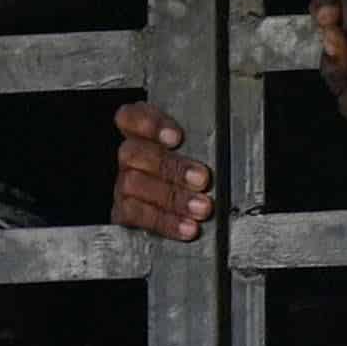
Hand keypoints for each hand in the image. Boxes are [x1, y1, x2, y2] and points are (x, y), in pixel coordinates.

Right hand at [111, 98, 215, 243]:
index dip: (150, 124)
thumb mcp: (194, 150)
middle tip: (202, 179)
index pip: (130, 118)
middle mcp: (128, 156)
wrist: (173, 213)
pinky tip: (187, 227)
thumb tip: (224, 146)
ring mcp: (122, 184)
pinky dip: (165, 222)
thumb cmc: (192, 171)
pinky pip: (137, 216)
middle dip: (172, 167)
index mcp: (140, 132)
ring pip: (134, 185)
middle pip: (135, 153)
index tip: (176, 137)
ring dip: (172, 197)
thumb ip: (198, 143)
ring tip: (202, 208)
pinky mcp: (124, 212)